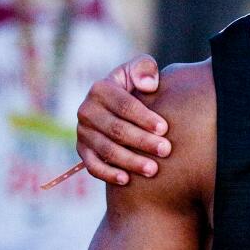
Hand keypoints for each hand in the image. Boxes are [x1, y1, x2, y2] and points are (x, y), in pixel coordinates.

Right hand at [77, 54, 168, 184]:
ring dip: (130, 161)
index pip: (123, 105)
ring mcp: (83, 132)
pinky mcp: (83, 151)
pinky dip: (107, 174)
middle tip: (166, 150)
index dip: (144, 117)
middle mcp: (87, 111)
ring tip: (153, 169)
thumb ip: (145, 69)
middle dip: (142, 141)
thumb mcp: (141, 69)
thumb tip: (148, 85)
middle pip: (116, 129)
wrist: (121, 106)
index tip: (164, 128)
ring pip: (106, 150)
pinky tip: (126, 180)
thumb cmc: (138, 86)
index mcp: (101, 89)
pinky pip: (92, 166)